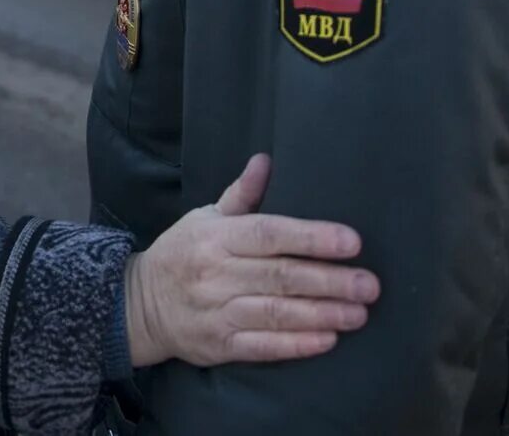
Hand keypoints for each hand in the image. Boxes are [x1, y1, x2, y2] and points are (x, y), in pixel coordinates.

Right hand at [125, 153, 377, 366]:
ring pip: (274, 313)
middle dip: (329, 281)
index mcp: (216, 237)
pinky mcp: (218, 345)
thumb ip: (240, 196)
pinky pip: (261, 347)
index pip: (269, 234)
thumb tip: (265, 161)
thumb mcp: (205, 218)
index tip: (352, 242)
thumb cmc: (184, 254)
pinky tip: (326, 341)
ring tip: (358, 314)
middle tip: (369, 285)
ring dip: (320, 314)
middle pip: (280, 276)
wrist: (139, 304)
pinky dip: (295, 345)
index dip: (312, 238)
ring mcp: (216, 311)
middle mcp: (215, 273)